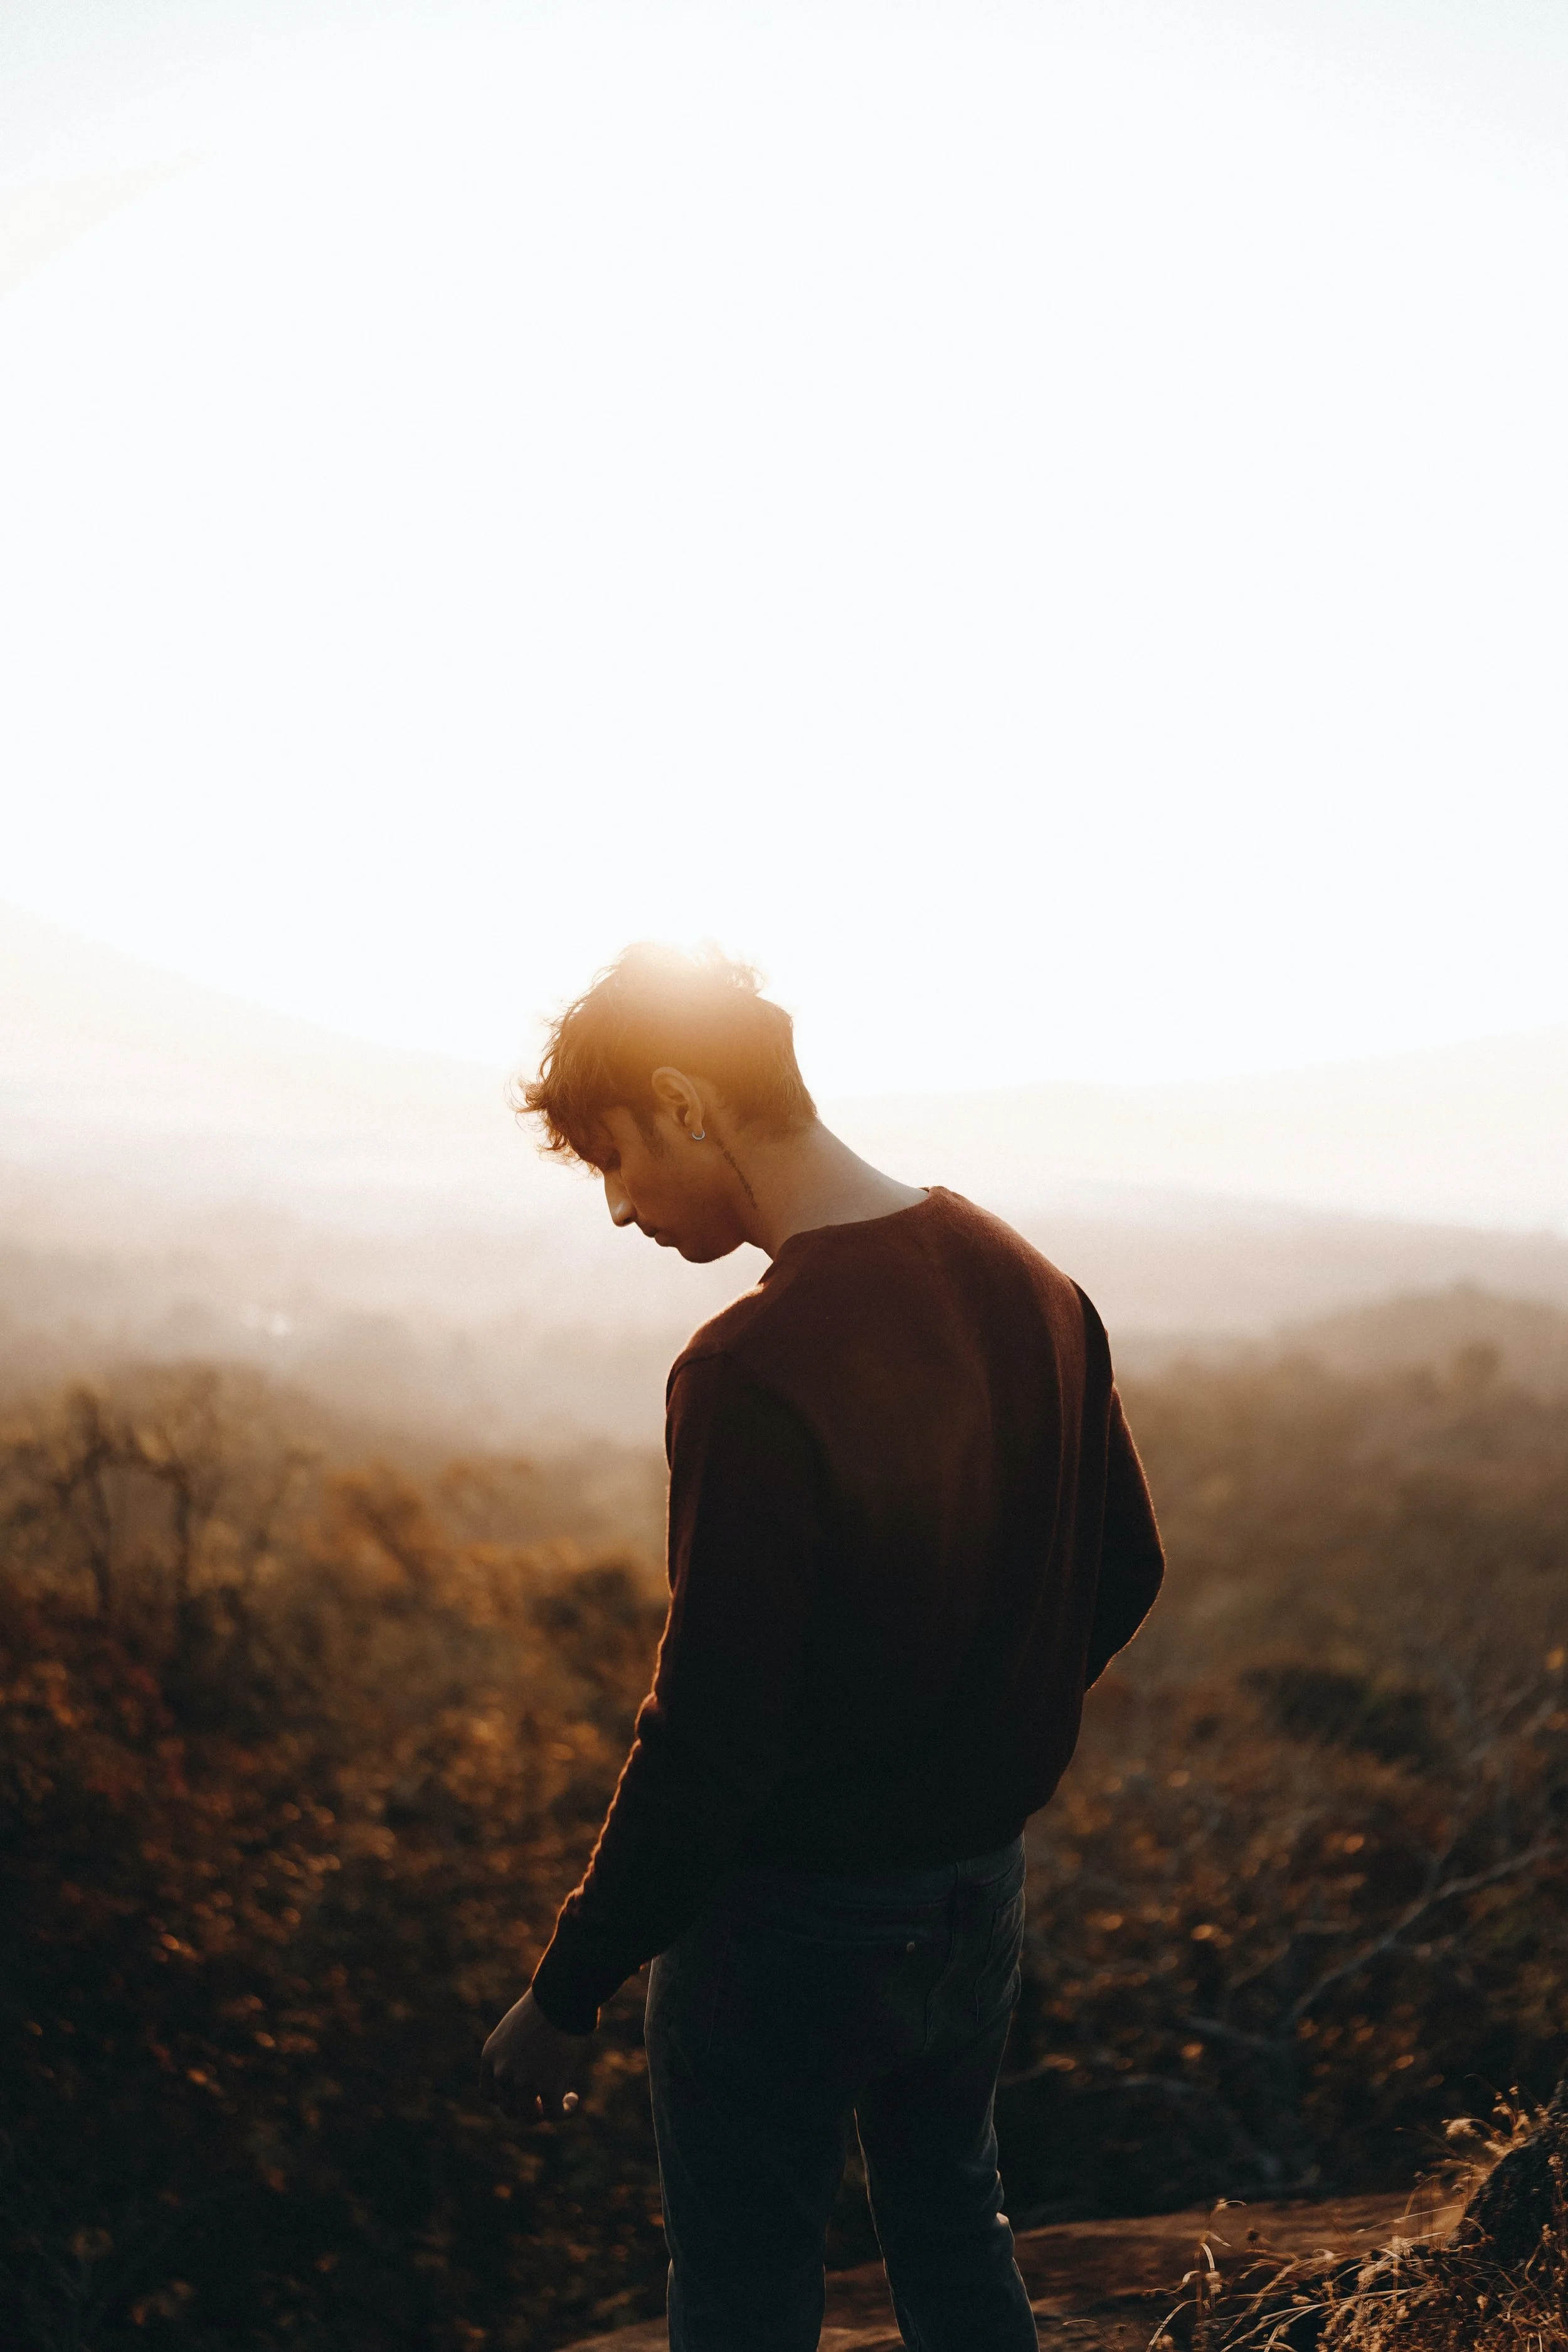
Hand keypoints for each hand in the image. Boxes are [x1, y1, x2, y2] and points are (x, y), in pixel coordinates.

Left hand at [480, 1989, 590, 2119]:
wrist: (562, 1995)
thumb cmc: (545, 2005)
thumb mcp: (516, 2029)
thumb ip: (514, 2054)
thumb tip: (528, 2072)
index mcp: (490, 2055)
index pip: (489, 2094)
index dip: (505, 2100)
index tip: (521, 2096)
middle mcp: (502, 2072)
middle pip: (509, 2109)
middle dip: (527, 2109)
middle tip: (543, 2102)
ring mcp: (524, 2081)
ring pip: (530, 2116)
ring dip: (544, 2114)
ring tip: (559, 2103)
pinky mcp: (549, 2086)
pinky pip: (554, 2113)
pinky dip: (564, 2110)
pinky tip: (573, 2100)